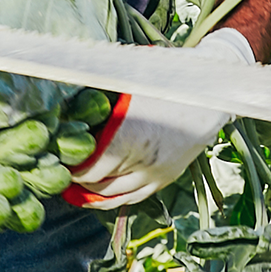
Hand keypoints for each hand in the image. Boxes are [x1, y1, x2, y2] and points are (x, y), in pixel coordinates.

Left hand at [65, 28, 256, 209]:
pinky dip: (115, 198)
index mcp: (130, 137)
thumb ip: (101, 84)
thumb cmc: (170, 79)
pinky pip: (135, 197)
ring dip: (93, 194)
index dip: (70, 168)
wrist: (212, 93)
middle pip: (99, 185)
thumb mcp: (131, 78)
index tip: (58, 158)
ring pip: (117, 197)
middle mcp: (143, 162)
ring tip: (76, 186)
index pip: (89, 168)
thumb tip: (68, 72)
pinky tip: (101, 192)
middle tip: (60, 171)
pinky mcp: (167, 177)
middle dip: (77, 181)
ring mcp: (157, 174)